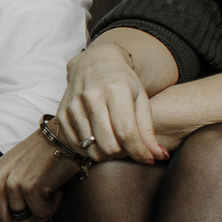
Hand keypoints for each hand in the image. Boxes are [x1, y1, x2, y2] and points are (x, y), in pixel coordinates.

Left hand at [0, 125, 83, 221]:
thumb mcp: (16, 170)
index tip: (34, 198)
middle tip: (44, 204)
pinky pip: (42, 213)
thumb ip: (1, 194)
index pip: (0, 214)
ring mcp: (13, 183)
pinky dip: (53, 206)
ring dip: (43, 212)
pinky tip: (57, 189)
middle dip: (29, 220)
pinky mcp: (30, 187)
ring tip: (51, 193)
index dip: (21, 213)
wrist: (64, 137)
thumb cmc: (43, 153)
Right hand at [55, 40, 167, 165]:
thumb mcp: (141, 100)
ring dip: (107, 153)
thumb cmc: (122, 82)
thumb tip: (160, 156)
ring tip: (116, 143)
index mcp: (115, 89)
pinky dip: (90, 149)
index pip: (127, 133)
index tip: (148, 158)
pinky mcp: (62, 115)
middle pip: (109, 145)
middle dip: (124, 154)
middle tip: (130, 148)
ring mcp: (73, 105)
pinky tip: (99, 140)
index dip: (139, 152)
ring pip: (92, 149)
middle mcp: (91, 96)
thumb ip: (149, 130)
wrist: (95, 63)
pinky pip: (76, 146)